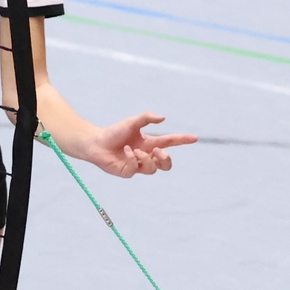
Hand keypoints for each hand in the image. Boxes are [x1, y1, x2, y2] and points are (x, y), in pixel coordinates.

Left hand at [74, 113, 195, 177]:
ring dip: (147, 159)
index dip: (182, 140)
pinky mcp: (126, 172)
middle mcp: (145, 155)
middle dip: (166, 159)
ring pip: (153, 169)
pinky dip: (133, 159)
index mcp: (150, 143)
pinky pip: (136, 169)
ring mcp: (137, 165)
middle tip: (157, 150)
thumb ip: (146, 118)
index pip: (170, 142)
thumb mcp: (132, 122)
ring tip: (136, 150)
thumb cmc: (113, 132)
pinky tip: (126, 151)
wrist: (94, 142)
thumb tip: (163, 118)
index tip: (194, 138)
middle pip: (166, 165)